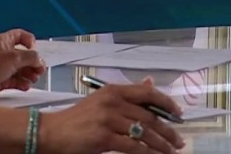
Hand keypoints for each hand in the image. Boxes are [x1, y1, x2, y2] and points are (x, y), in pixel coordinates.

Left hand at [0, 28, 46, 100]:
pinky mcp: (2, 80)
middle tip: (38, 69)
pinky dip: (22, 83)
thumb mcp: (13, 58)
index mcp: (4, 41)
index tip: (33, 50)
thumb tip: (40, 60)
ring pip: (22, 69)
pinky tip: (25, 85)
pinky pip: (17, 80)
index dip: (30, 42)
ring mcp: (3, 67)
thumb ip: (30, 57)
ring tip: (32, 78)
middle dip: (33, 62)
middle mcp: (4, 53)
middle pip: (24, 55)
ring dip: (29, 74)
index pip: (21, 36)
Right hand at [38, 78, 184, 153]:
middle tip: (179, 141)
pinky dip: (147, 153)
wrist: (50, 133)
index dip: (167, 104)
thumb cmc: (76, 120)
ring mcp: (108, 118)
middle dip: (168, 130)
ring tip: (171, 152)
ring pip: (144, 132)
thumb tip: (151, 83)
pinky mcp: (104, 136)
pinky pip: (133, 146)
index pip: (147, 93)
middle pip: (149, 116)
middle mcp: (113, 101)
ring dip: (161, 144)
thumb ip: (126, 96)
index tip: (179, 115)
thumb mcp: (101, 102)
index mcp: (113, 90)